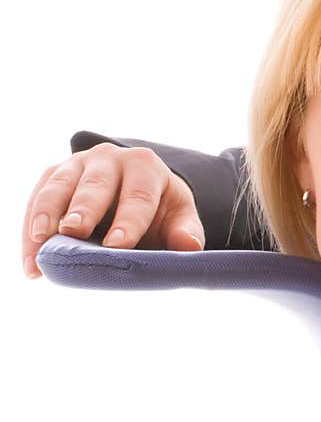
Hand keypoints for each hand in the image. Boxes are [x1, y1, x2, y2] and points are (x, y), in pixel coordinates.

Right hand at [22, 142, 205, 278]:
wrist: (137, 195)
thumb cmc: (160, 210)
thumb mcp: (179, 218)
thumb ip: (185, 232)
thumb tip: (189, 247)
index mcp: (145, 166)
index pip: (138, 195)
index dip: (128, 221)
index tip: (117, 246)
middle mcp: (110, 158)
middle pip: (95, 184)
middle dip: (83, 208)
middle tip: (73, 231)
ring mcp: (77, 164)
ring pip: (58, 186)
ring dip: (46, 214)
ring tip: (39, 242)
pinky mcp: (54, 176)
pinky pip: (36, 198)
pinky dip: (30, 230)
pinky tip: (31, 263)